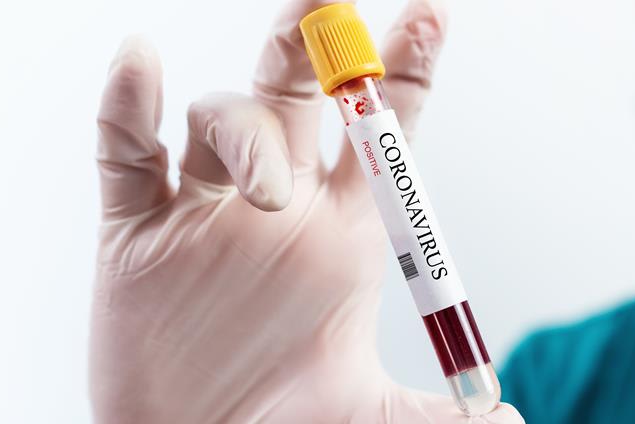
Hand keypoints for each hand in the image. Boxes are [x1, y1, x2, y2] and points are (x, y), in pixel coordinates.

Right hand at [89, 0, 520, 421]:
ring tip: (267, 192)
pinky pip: (123, 151)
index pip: (381, 129)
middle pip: (303, 93)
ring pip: (224, 118)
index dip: (404, 68)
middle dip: (318, 45)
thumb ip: (440, 418)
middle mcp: (280, 205)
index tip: (431, 15)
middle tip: (329, 4)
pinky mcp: (135, 234)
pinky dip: (126, 104)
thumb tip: (511, 420)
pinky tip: (140, 63)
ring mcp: (206, 212)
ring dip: (246, 130)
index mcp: (345, 229)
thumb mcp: (374, 421)